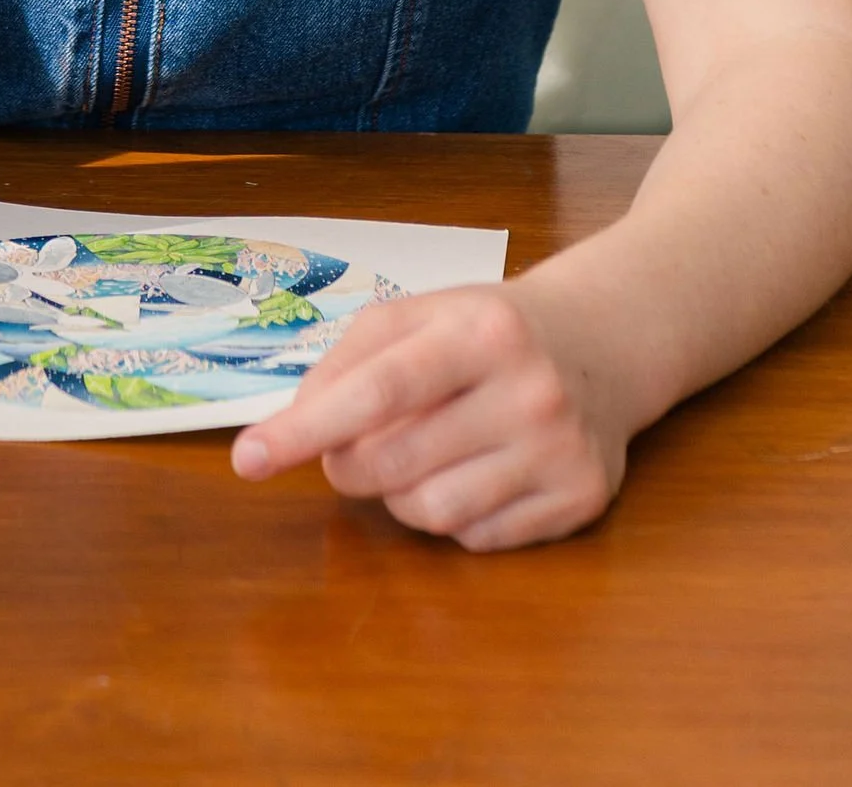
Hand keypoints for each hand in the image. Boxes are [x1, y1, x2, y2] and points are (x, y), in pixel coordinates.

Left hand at [230, 282, 628, 551]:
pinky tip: (472, 472)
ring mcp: (560, 452)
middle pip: (394, 462)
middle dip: (347, 465)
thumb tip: (294, 424)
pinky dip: (453, 516)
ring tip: (419, 455)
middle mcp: (530, 391)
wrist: (603, 343)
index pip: (380, 390)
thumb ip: (350, 359)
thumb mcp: (421, 312)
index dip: (307, 428)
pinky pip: (476, 540)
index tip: (248, 458)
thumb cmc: (490, 329)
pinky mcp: (580, 501)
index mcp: (483, 330)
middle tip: (346, 449)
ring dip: (399, 495)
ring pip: (431, 512)